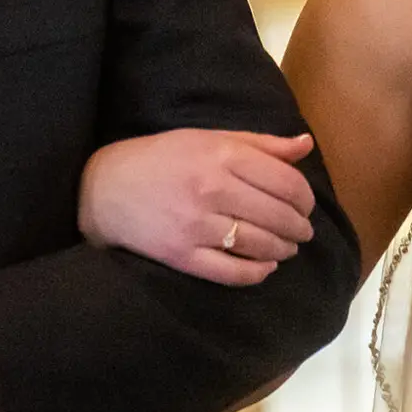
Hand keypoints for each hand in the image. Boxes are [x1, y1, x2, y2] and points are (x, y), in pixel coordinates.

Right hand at [78, 129, 317, 286]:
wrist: (105, 188)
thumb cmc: (163, 158)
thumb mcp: (209, 138)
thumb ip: (260, 143)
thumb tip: (306, 145)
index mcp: (221, 155)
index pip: (286, 183)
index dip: (305, 199)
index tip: (305, 206)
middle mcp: (211, 189)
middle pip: (278, 216)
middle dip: (299, 227)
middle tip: (302, 231)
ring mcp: (196, 226)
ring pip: (260, 245)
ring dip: (283, 250)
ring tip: (287, 248)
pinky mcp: (182, 255)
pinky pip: (232, 272)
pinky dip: (257, 273)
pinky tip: (265, 267)